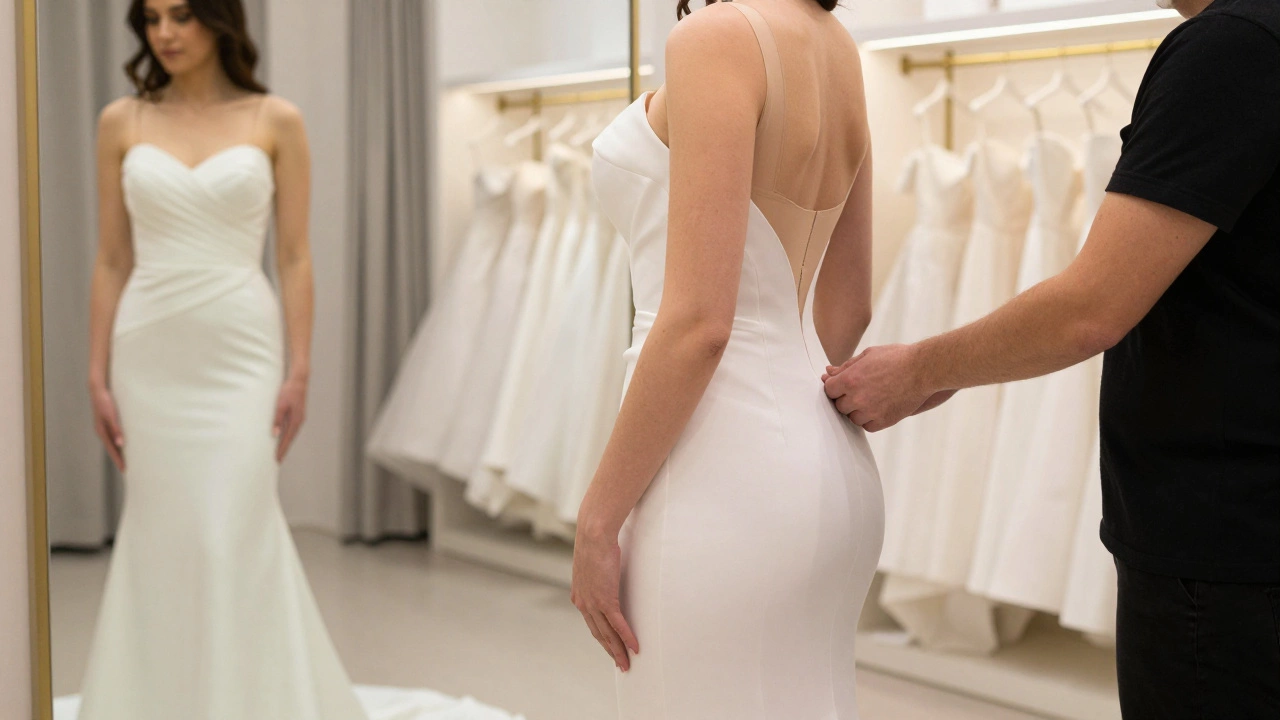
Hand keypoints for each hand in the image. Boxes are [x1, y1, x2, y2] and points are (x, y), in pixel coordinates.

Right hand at [90, 384, 125, 471]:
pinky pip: (112, 437)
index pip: (112, 449)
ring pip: (111, 443)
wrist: (97, 391)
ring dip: (118, 451)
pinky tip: (122, 444)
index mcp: (102, 432)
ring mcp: (103, 427)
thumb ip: (116, 430)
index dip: (118, 459)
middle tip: (126, 469)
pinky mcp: (106, 423)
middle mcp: (101, 431)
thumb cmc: (105, 402)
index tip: (124, 469)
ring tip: (125, 460)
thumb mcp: (111, 416)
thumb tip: (120, 444)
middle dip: (118, 459)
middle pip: (111, 448)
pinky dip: (117, 443)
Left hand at [273, 373, 307, 461]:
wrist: (299, 380)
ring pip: (290, 434)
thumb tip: (274, 434)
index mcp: (296, 421)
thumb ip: (277, 419)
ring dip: (284, 443)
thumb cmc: (289, 391)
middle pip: (289, 439)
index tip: (276, 460)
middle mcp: (298, 422)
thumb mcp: (280, 404)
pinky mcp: (296, 415)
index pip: (287, 440)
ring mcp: (298, 418)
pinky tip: (280, 437)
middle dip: (283, 450)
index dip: (281, 450)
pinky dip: (285, 435)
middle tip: (276, 461)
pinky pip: (290, 429)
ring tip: (277, 452)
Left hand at [571, 525, 638, 671]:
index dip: (601, 638)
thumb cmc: (594, 543)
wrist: (593, 534)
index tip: (610, 649)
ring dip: (618, 651)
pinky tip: (634, 647)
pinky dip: (627, 637)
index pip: (591, 624)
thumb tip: (605, 573)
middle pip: (599, 634)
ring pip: (608, 634)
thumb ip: (597, 575)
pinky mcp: (606, 599)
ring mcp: (594, 603)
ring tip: (628, 663)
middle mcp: (584, 603)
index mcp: (579, 596)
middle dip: (610, 651)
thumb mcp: (591, 564)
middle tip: (621, 664)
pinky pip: (618, 624)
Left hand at [822, 344, 937, 431]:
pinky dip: (869, 419)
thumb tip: (828, 372)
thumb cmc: (896, 358)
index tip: (844, 384)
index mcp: (850, 379)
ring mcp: (870, 411)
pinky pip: (867, 426)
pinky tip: (876, 408)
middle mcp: (857, 397)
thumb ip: (846, 366)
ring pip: (852, 417)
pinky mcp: (884, 421)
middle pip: (839, 405)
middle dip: (846, 398)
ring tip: (871, 397)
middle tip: (860, 390)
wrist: (923, 369)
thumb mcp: (868, 355)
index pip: (829, 390)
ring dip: (857, 410)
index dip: (835, 387)